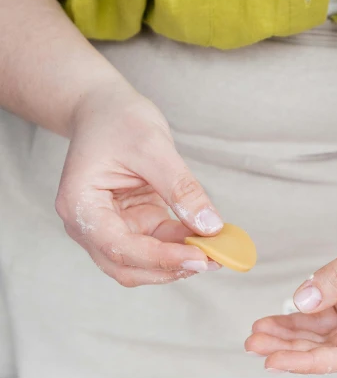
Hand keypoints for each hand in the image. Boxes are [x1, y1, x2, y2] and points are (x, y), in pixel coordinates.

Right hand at [55, 82, 222, 285]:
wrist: (103, 109)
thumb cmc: (117, 120)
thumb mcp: (152, 146)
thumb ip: (181, 188)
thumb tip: (210, 226)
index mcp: (80, 205)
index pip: (119, 247)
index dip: (161, 258)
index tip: (200, 258)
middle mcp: (87, 226)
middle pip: (128, 267)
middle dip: (171, 268)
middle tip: (214, 260)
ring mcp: (108, 229)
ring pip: (143, 264)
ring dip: (178, 263)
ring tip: (215, 250)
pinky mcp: (130, 226)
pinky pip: (156, 247)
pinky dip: (181, 247)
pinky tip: (205, 238)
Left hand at [246, 192, 336, 373]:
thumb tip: (303, 301)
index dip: (311, 362)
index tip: (276, 361)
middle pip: (332, 350)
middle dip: (292, 348)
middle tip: (254, 345)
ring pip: (323, 337)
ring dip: (290, 336)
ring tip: (256, 334)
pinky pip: (322, 318)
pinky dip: (297, 319)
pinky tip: (271, 321)